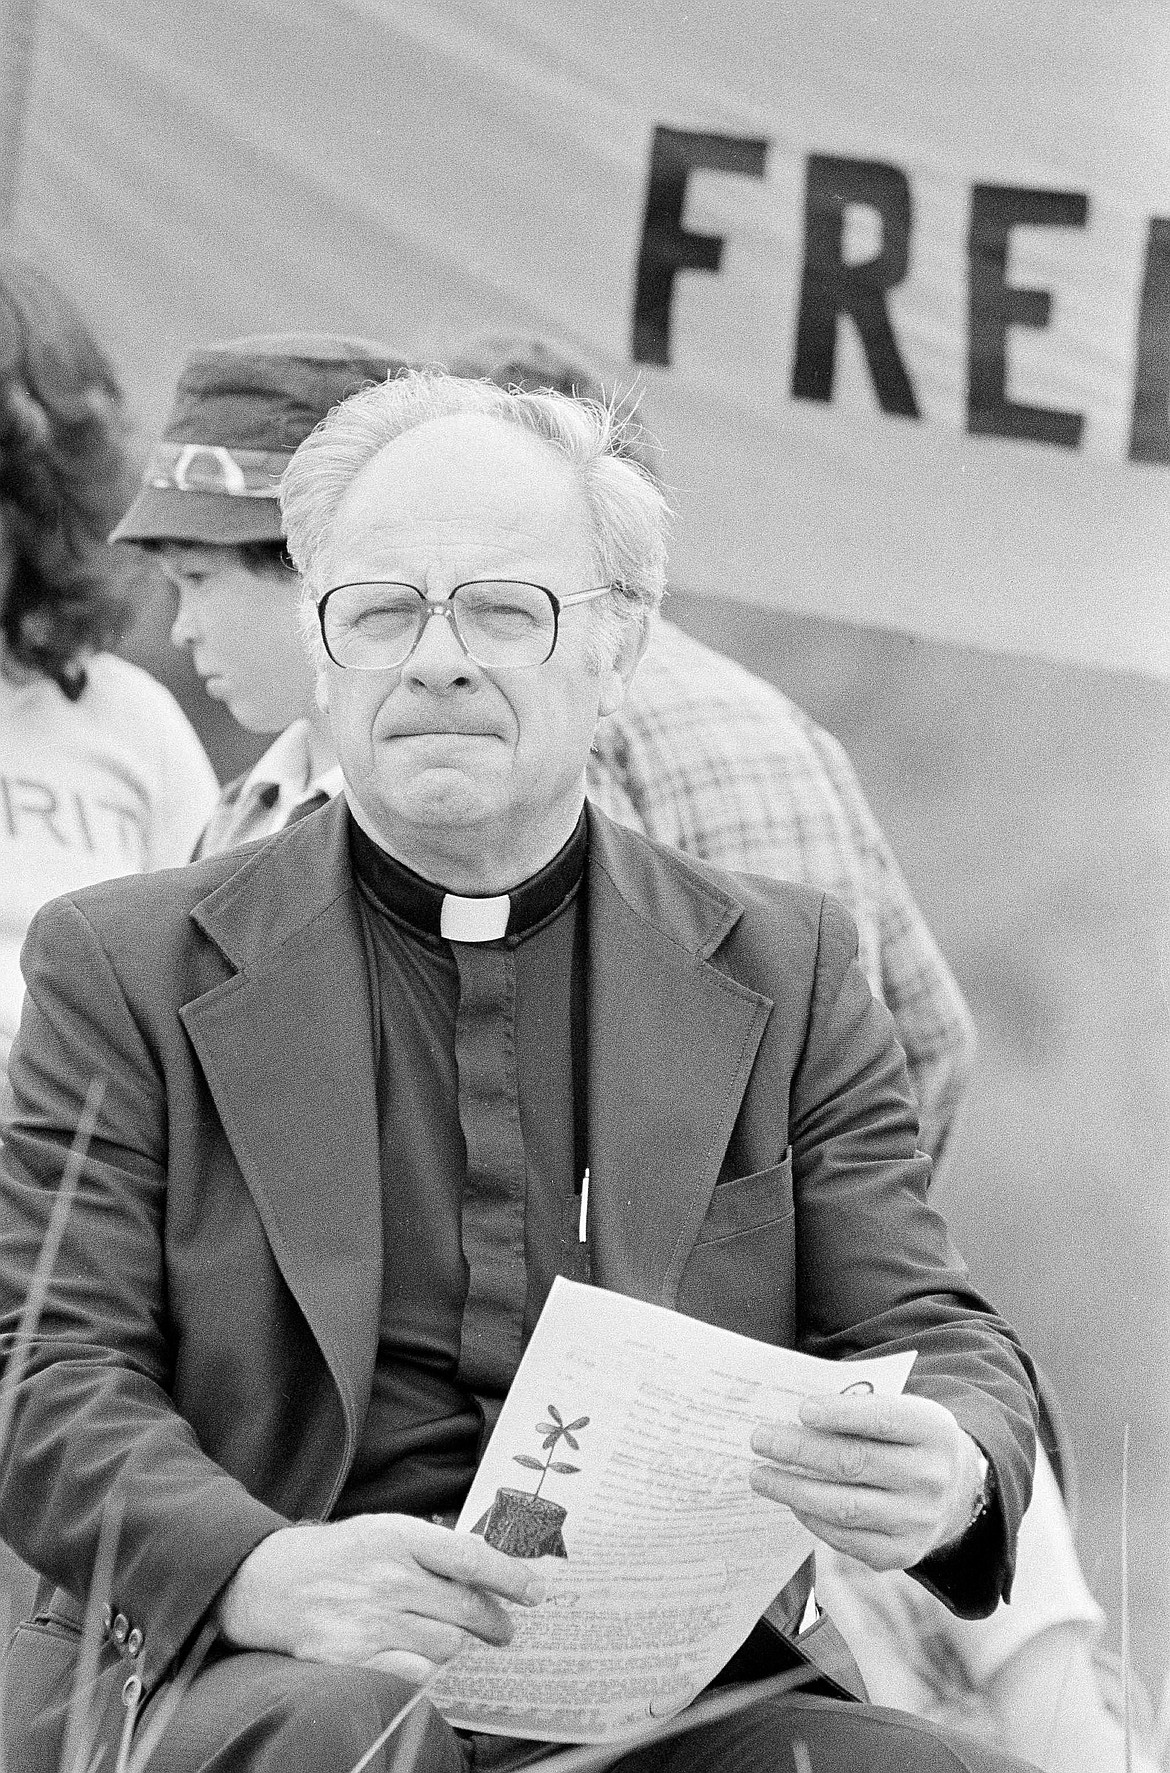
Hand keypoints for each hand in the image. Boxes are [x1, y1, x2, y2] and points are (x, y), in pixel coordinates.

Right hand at [216, 1514, 544, 1685]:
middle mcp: (388, 1578)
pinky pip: (415, 1675)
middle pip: (466, 1609)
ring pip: (447, 1645)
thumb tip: (487, 1564)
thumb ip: (433, 1546)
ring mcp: (370, 1621)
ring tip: (455, 1638)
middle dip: (495, 1622)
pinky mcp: (353, 1658)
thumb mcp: (384, 1530)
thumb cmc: (337, 1554)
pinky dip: (427, 1669)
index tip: (536, 1591)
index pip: (470, 1558)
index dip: (510, 1576)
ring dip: (459, 1644)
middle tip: (505, 1629)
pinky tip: (421, 1656)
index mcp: (398, 1537)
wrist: (268, 1582)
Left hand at [749, 1392, 984, 1571]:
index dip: (840, 1414)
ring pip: (845, 1506)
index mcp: (933, 1431)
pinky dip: (812, 1518)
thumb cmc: (906, 1439)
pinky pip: (846, 1539)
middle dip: (800, 1450)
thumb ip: (859, 1409)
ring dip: (793, 1489)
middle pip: (854, 1463)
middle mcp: (931, 1478)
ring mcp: (918, 1521)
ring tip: (760, 1476)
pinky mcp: (901, 1554)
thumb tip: (794, 1417)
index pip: (883, 1420)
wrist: (953, 1492)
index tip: (801, 1409)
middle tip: (760, 1439)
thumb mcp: (900, 1411)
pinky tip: (790, 1500)